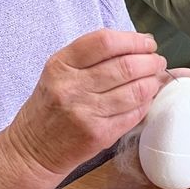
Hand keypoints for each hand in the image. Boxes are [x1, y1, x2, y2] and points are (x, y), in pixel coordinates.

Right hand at [8, 29, 167, 176]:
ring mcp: (85, 112)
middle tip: (157, 61)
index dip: (133, 40)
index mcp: (61, 65)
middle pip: (125, 66)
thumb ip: (92, 57)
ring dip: (153, 82)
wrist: (32, 149)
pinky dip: (147, 104)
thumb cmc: (50, 106)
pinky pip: (134, 114)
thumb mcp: (59, 73)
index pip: (105, 42)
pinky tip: (146, 99)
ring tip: (155, 79)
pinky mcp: (99, 134)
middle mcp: (71, 87)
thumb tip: (139, 44)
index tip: (147, 42)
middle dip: (150, 61)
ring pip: (135, 90)